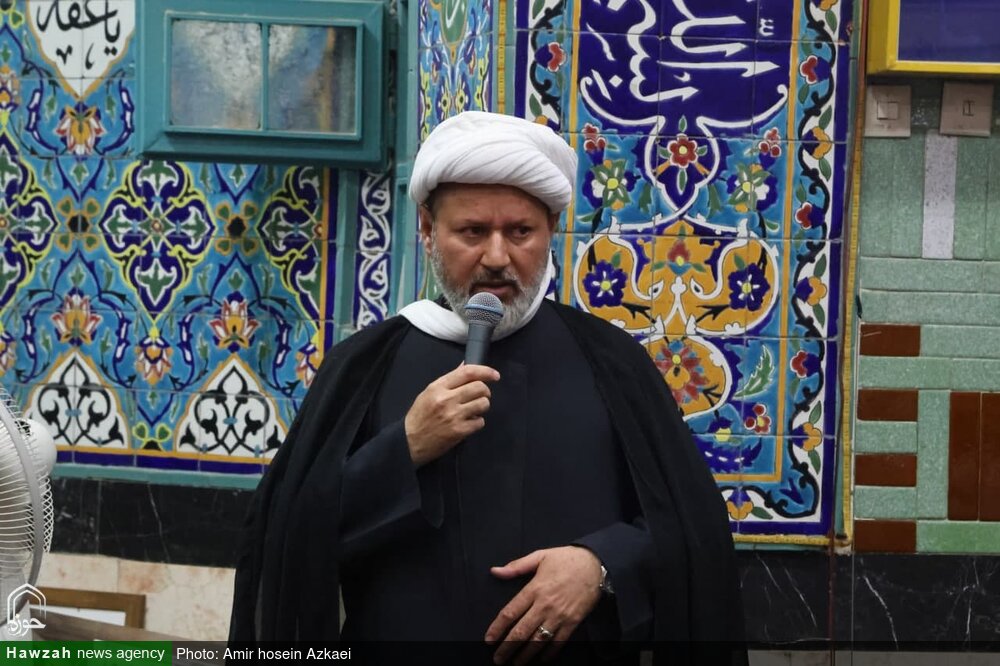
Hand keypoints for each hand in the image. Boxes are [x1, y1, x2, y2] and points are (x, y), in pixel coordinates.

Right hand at [404, 363, 499, 466]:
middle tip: (481, 396)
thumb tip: (465, 365)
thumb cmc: (419, 416)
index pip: (467, 372)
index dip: (485, 371)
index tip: (494, 375)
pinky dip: (477, 422)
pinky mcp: (460, 431)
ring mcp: (454, 416)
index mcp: (438, 387)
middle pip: (479, 387)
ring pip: (483, 404)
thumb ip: (449, 380)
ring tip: (473, 410)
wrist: (410, 441)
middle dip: (485, 391)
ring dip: (482, 406)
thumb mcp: (429, 393)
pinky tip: (468, 422)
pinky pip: (480, 422)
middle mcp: (447, 399)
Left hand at [485, 546, 602, 664]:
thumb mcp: (540, 556)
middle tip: (498, 659)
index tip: (489, 640)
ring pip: (538, 640)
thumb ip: (516, 566)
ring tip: (516, 664)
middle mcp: (544, 605)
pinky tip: (541, 659)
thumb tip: (495, 571)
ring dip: (525, 654)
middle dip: (507, 648)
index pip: (510, 612)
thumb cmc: (566, 559)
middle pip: (521, 631)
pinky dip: (549, 653)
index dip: (497, 628)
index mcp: (534, 589)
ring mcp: (559, 615)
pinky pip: (559, 642)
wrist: (596, 564)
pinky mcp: (573, 622)